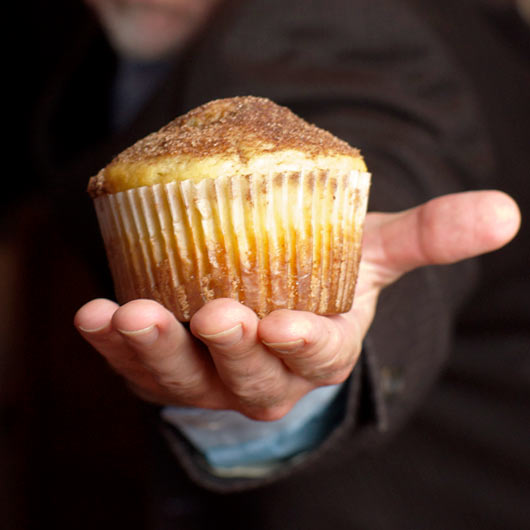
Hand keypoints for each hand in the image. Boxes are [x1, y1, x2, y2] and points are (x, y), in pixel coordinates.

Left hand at [74, 191, 519, 419]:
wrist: (272, 295)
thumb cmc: (324, 275)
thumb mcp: (372, 253)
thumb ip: (429, 235)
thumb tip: (506, 211)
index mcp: (317, 351)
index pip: (317, 357)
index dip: (303, 345)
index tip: (286, 325)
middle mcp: (264, 378)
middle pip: (249, 376)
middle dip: (231, 351)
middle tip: (214, 314)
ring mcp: (210, 380)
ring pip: (185, 377)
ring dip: (157, 349)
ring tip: (130, 313)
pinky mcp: (167, 370)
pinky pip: (137, 364)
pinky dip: (113, 344)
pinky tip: (95, 314)